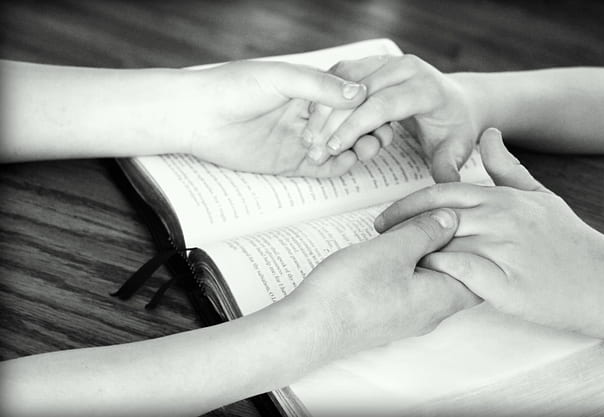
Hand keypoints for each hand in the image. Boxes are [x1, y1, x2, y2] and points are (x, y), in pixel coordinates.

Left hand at [178, 60, 367, 175]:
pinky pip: (323, 168)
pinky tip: (348, 161)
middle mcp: (309, 114)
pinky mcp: (290, 162)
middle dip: (369, 130)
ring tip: (367, 148)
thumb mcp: (281, 78)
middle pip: (351, 125)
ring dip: (358, 148)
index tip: (382, 111)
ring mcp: (302, 140)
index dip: (368, 106)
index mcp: (309, 89)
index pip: (349, 99)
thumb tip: (359, 93)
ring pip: (342, 148)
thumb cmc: (233, 87)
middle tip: (380, 135)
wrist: (197, 116)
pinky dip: (340, 167)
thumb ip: (320, 86)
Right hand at [287, 208, 479, 355]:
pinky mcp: (388, 316)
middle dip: (451, 246)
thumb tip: (451, 220)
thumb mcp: (393, 249)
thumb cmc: (350, 292)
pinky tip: (392, 250)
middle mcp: (430, 313)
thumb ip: (427, 232)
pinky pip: (412, 288)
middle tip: (436, 219)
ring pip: (433, 281)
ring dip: (427, 255)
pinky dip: (410, 266)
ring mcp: (408, 317)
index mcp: (441, 298)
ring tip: (411, 229)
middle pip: (457, 276)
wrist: (310, 328)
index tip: (463, 218)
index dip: (476, 243)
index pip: (480, 273)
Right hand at [303, 55, 478, 181]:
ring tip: (309, 137)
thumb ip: (448, 167)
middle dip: (332, 120)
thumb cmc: (454, 128)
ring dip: (323, 108)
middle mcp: (406, 68)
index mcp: (425, 88)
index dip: (354, 127)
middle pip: (357, 92)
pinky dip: (325, 96)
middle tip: (313, 148)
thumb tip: (447, 185)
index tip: (333, 148)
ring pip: (344, 79)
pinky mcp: (374, 62)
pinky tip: (314, 121)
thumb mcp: (456, 149)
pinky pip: (342, 74)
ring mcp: (388, 61)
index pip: (381, 105)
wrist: (457, 102)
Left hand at [374, 128, 603, 332]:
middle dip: (398, 227)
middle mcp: (500, 218)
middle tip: (376, 238)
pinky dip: (437, 276)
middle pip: (433, 217)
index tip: (385, 218)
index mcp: (502, 198)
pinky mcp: (507, 284)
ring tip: (389, 264)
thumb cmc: (569, 240)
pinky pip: (460, 274)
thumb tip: (488, 133)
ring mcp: (504, 250)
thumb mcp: (539, 196)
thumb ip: (507, 167)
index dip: (406, 205)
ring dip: (412, 253)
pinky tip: (422, 283)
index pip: (440, 194)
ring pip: (442, 244)